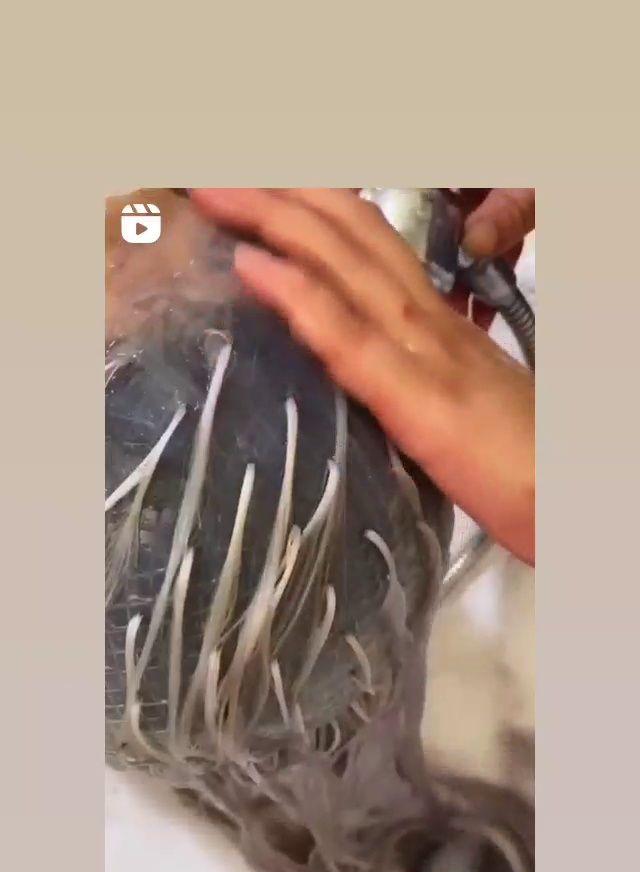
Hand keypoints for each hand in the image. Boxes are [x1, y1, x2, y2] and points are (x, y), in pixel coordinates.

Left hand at [190, 189, 534, 564]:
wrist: (571, 497)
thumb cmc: (524, 462)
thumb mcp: (463, 403)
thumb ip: (418, 379)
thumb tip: (374, 371)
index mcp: (438, 324)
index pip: (370, 244)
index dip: (313, 209)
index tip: (261, 191)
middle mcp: (428, 322)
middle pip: (350, 234)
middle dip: (281, 195)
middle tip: (216, 175)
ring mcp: (424, 353)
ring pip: (344, 265)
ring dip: (275, 219)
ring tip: (217, 194)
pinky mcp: (418, 400)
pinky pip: (349, 337)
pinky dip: (297, 294)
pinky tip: (250, 266)